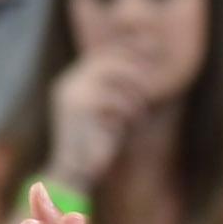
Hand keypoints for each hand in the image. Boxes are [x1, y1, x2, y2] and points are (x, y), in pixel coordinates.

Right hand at [47, 47, 146, 191]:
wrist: (74, 174)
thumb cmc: (97, 145)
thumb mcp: (111, 111)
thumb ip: (120, 88)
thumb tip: (143, 65)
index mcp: (71, 82)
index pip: (103, 54)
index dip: (129, 49)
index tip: (153, 50)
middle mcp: (69, 82)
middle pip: (110, 57)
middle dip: (136, 67)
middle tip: (152, 84)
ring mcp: (73, 92)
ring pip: (115, 73)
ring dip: (134, 91)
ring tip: (141, 110)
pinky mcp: (81, 106)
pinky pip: (116, 97)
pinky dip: (130, 109)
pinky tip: (133, 122)